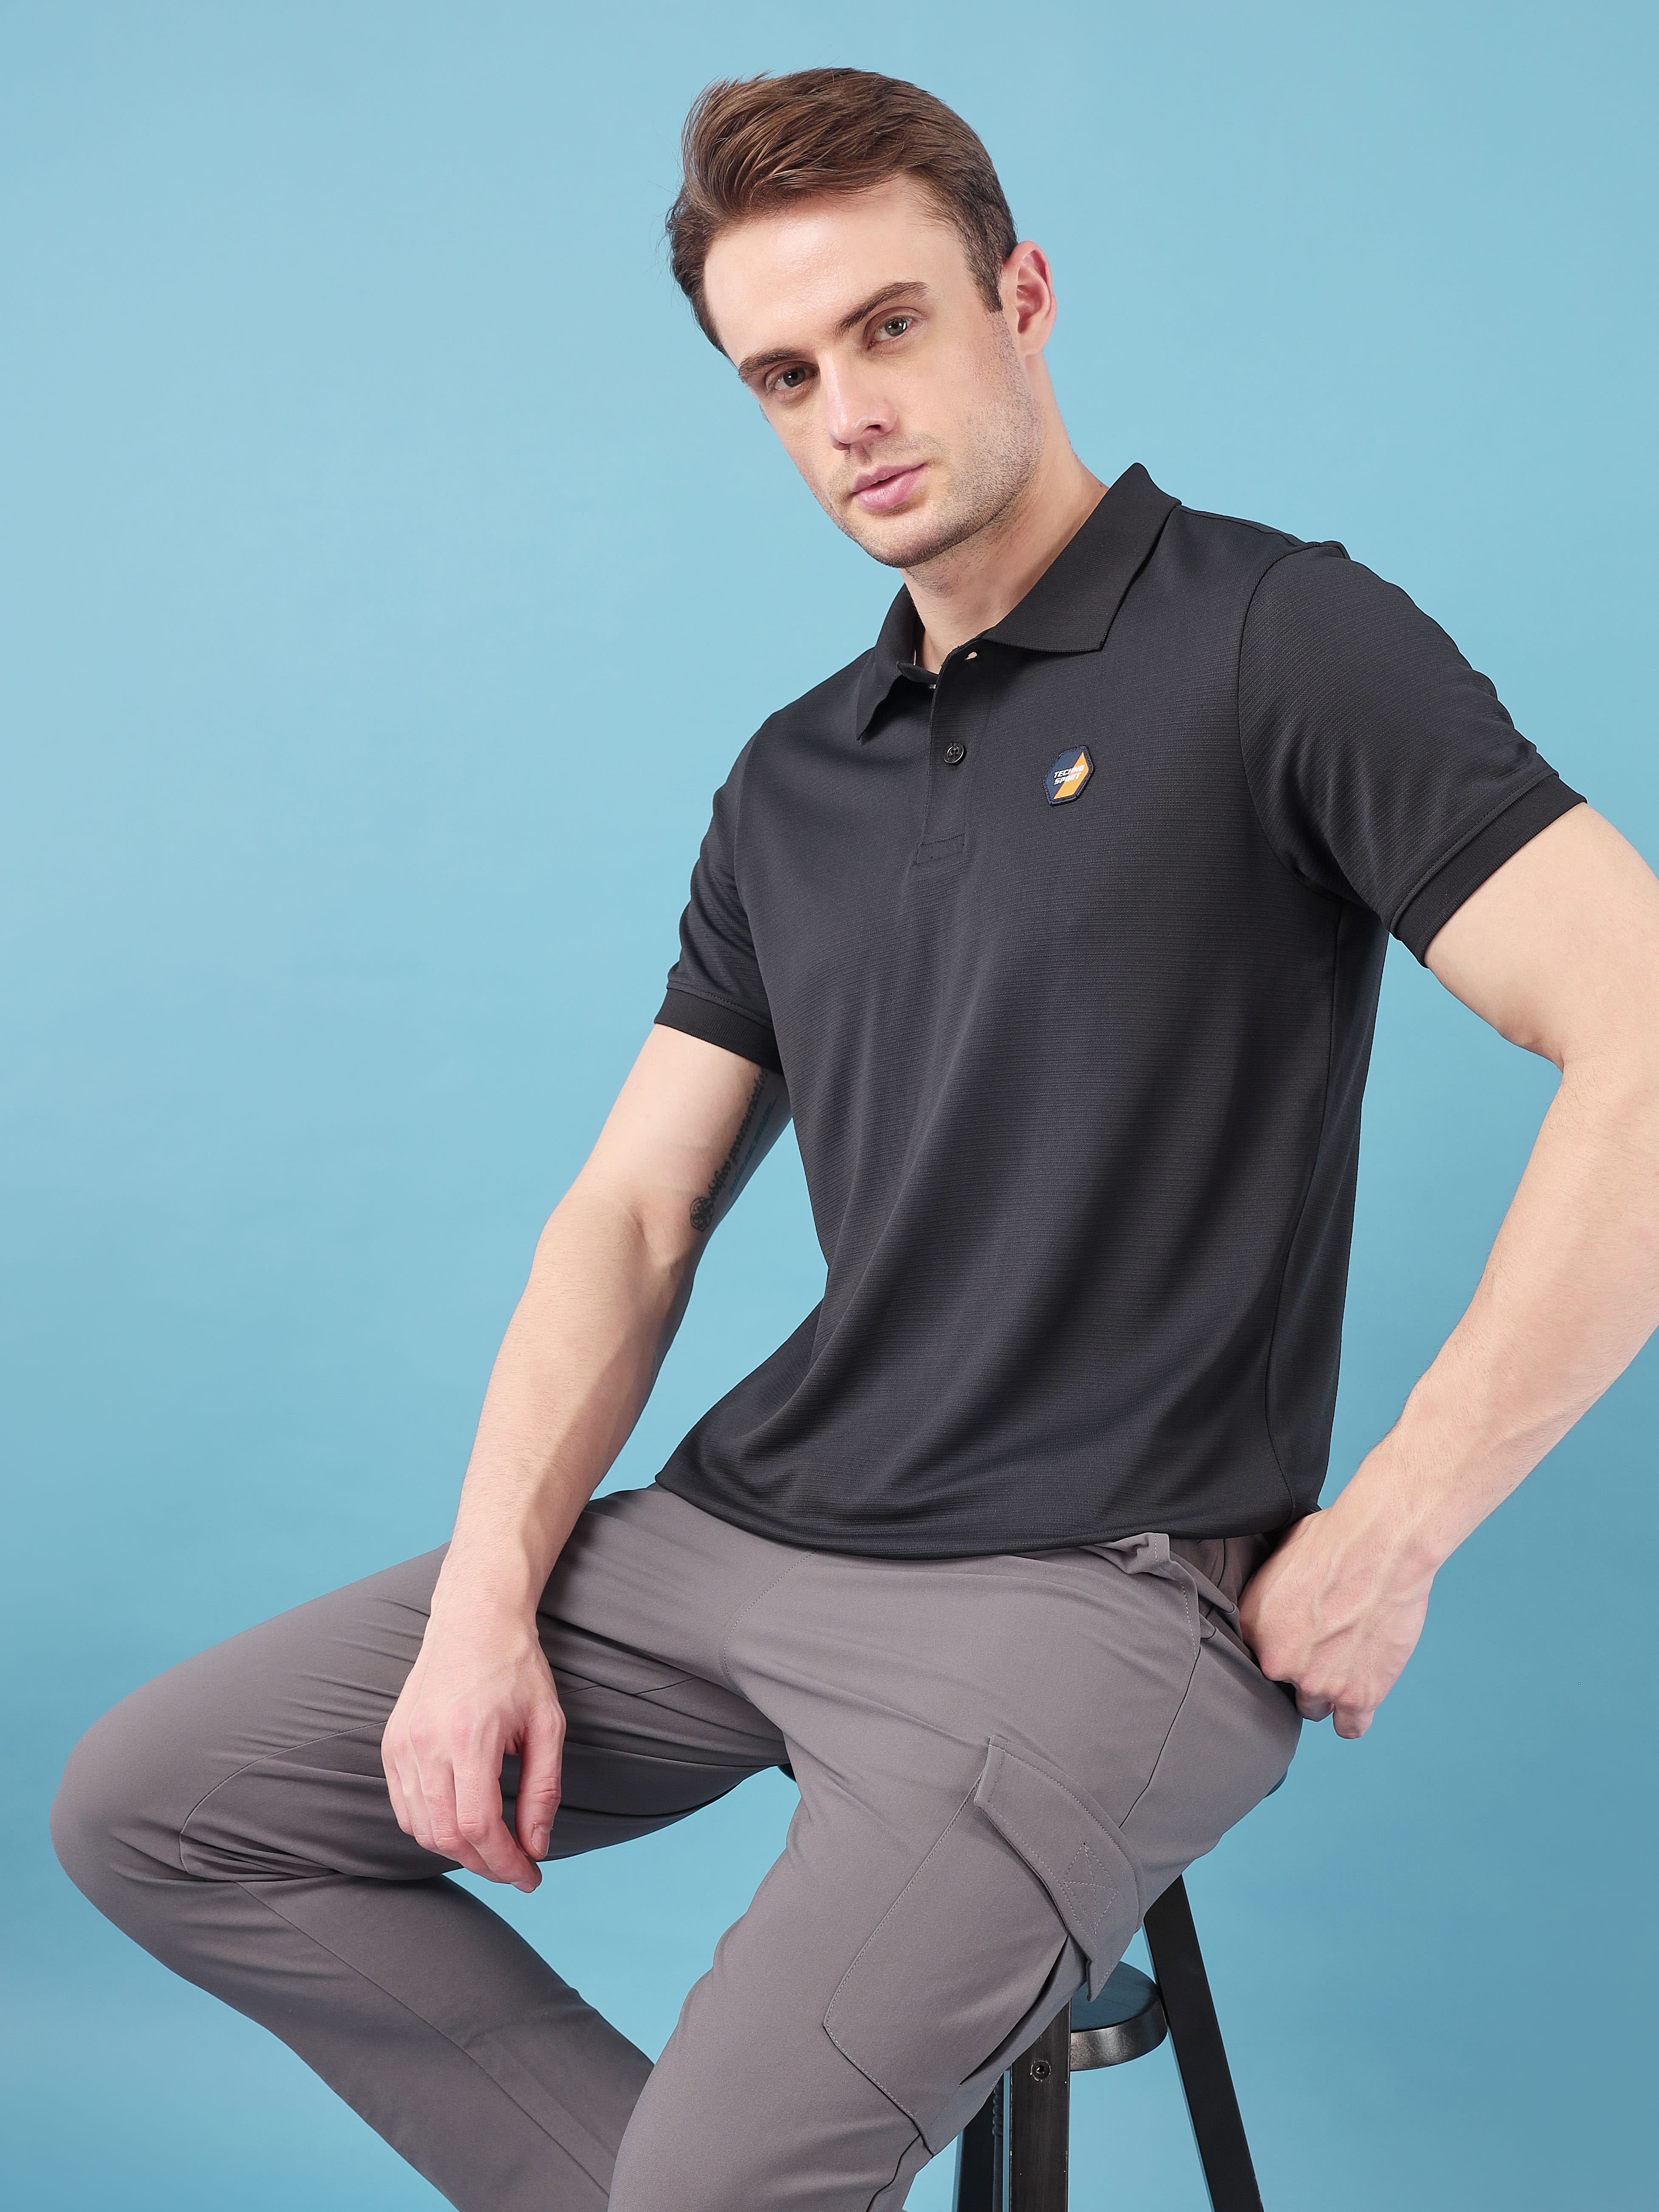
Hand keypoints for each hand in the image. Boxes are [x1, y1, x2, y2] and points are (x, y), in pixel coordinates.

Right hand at [381, 1598, 564, 1890]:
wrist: (474, 1619)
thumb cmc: (517, 1667)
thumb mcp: (548, 1724)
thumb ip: (543, 1789)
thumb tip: (537, 1846)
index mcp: (468, 1737)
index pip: (479, 1826)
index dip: (506, 1863)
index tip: (532, 1876)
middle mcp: (426, 1744)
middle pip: (447, 1836)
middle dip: (486, 1864)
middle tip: (518, 1867)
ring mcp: (402, 1744)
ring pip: (421, 1828)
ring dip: (458, 1850)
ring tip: (494, 1847)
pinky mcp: (390, 1743)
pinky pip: (403, 1807)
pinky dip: (431, 1827)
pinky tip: (461, 1822)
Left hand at [1238, 1503, 1434, 1738]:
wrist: (1382, 1547)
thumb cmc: (1334, 1539)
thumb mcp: (1280, 1556)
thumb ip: (1270, 1594)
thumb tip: (1273, 1600)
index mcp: (1252, 1628)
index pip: (1257, 1657)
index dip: (1281, 1647)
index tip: (1298, 1638)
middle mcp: (1278, 1663)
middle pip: (1284, 1685)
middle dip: (1303, 1669)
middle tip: (1326, 1646)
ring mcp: (1317, 1683)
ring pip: (1314, 1707)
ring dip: (1328, 1691)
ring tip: (1345, 1665)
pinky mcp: (1358, 1695)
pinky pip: (1350, 1727)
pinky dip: (1353, 1716)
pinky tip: (1358, 1698)